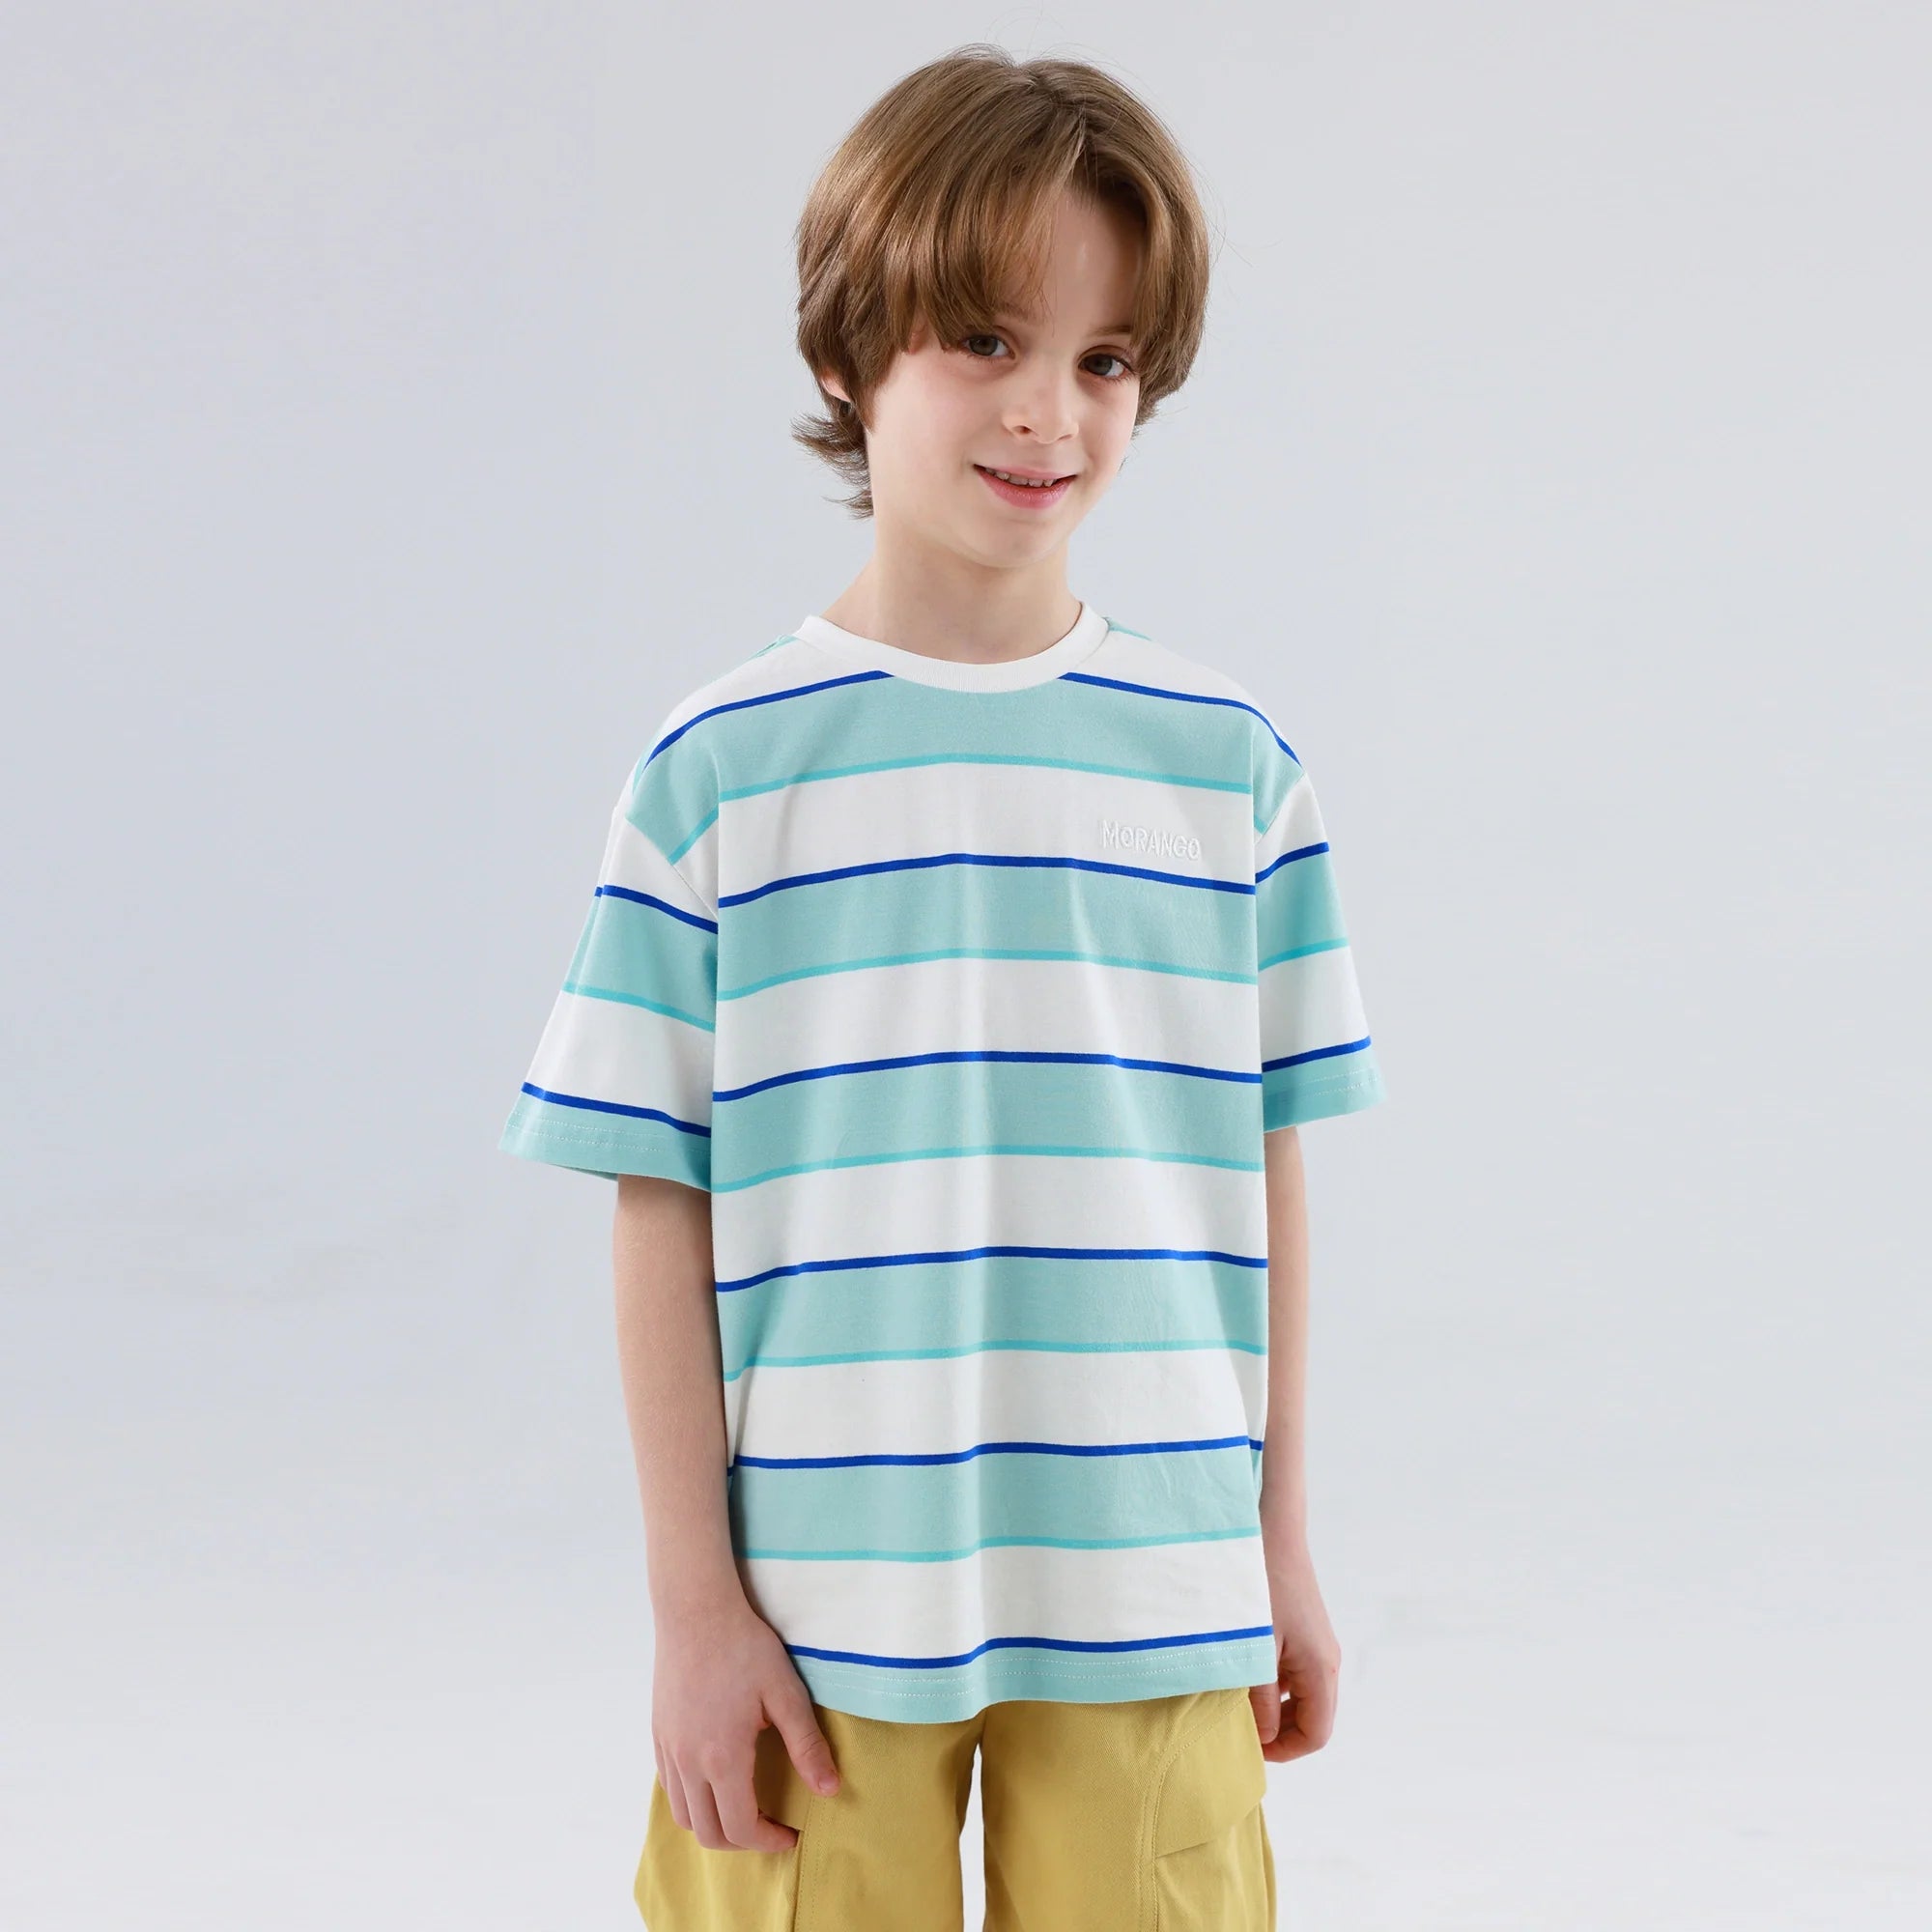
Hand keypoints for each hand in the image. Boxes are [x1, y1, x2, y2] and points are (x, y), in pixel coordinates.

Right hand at [651, 1590, 841, 1849]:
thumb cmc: (744, 1648)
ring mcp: (668, 1749)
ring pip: (684, 1815)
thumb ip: (807, 1745)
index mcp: (723, 1758)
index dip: (768, 1841)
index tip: (791, 1834)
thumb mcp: (786, 1694)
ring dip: (714, 1825)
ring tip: (743, 1809)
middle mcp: (688, 1762)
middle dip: (742, 1842)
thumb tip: (829, 1791)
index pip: (740, 1827)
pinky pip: (670, 1787)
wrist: (696, 1610)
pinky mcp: (659, 1734)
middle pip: (708, 1833)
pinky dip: (693, 1800)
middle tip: (770, 1827)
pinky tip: (716, 1780)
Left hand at [1248, 1526, 1341, 1762]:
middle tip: (1240, 1728)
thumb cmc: (1261, 1587)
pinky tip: (1244, 1673)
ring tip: (1238, 1702)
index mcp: (1321, 1670)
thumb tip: (1264, 1737)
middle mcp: (1326, 1660)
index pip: (1317, 1735)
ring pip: (1303, 1696)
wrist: (1270, 1530)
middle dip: (1279, 1732)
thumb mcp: (1257, 1650)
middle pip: (1313, 1718)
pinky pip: (1294, 1673)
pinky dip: (1273, 1685)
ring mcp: (1317, 1644)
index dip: (1284, 1750)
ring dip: (1275, 1709)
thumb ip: (1262, 1699)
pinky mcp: (1304, 1630)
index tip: (1249, 1747)